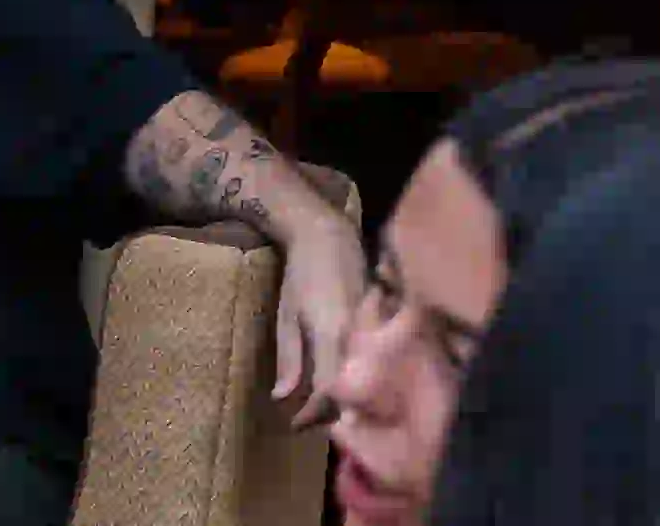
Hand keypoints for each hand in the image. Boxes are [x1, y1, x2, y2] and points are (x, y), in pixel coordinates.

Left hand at [255, 183, 361, 404]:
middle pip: (348, 389)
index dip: (311, 414)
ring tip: (317, 405)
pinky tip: (337, 380)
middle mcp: (357, 336)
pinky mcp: (377, 323)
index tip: (293, 424)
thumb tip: (282, 397)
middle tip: (304, 420)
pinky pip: (366, 359)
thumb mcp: (286, 317)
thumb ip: (288, 359)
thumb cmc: (300, 275)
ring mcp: (371, 330)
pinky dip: (351, 376)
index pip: (327, 391)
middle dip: (327, 413)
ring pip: (361, 377)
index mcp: (331, 335)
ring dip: (340, 396)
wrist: (328, 235)